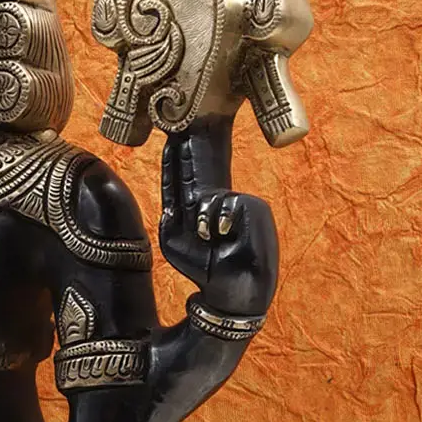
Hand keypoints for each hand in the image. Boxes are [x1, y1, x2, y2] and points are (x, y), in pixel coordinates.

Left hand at [159, 115, 278, 316]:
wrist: (232, 289)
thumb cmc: (201, 269)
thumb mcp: (174, 240)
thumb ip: (170, 216)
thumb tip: (172, 197)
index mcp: (195, 208)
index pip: (182, 180)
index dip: (175, 163)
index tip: (169, 141)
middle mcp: (214, 202)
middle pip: (197, 173)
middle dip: (188, 155)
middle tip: (180, 132)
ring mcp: (233, 204)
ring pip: (209, 194)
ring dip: (203, 216)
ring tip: (207, 237)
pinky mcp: (252, 208)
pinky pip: (229, 203)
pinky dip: (220, 218)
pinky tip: (220, 233)